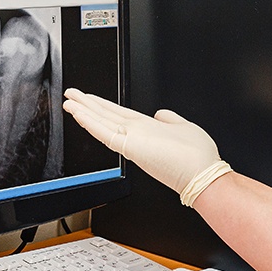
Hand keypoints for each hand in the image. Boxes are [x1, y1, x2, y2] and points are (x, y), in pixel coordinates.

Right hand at [63, 88, 230, 204]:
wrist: (202, 175)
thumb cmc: (196, 157)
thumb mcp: (184, 127)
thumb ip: (170, 119)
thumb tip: (161, 113)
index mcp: (146, 129)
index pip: (117, 115)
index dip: (101, 106)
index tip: (88, 99)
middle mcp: (135, 134)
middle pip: (105, 116)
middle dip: (86, 105)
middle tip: (70, 95)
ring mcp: (131, 140)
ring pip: (101, 122)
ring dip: (83, 110)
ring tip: (69, 101)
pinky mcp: (129, 146)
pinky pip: (104, 133)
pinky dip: (90, 122)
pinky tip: (78, 113)